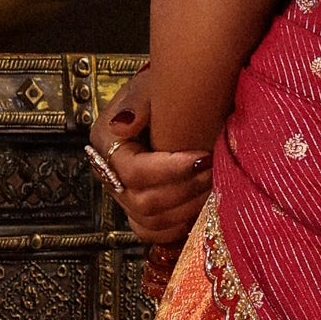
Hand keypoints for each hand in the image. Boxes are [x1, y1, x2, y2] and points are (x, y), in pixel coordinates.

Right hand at [89, 76, 209, 260]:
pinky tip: (201, 208)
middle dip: (184, 190)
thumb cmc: (162, 93)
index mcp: (106, 142)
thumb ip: (138, 102)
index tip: (203, 158)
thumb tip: (122, 124)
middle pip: (142, 202)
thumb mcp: (150, 86)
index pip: (133, 172)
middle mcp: (109, 174)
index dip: (170, 170)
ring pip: (150, 222)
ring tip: (214, 186)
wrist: (170, 103)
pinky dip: (178, 226)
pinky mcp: (139, 211)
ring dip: (187, 208)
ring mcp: (123, 196)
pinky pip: (153, 233)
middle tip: (215, 172)